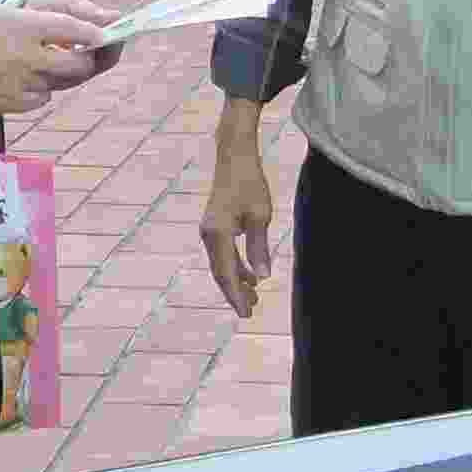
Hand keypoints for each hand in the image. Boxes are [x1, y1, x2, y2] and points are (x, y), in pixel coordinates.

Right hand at [0, 0, 111, 116]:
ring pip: (59, 83)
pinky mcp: (11, 103)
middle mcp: (28, 56)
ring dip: (61, 74)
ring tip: (46, 62)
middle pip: (79, 66)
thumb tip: (82, 29)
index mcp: (27, 26)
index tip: (107, 35)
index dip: (97, 34)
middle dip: (90, 60)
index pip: (76, 31)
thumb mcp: (7, 11)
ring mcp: (21, 83)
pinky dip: (40, 89)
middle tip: (88, 55)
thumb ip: (45, 20)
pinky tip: (23, 77)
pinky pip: (40, 98)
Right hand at [199, 101, 273, 318]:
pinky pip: (222, 252)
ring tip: (254, 295)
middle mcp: (209, 234)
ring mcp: (209, 230)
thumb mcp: (260, 217)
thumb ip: (259, 248)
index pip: (227, 274)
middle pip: (221, 272)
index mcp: (219, 234)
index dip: (236, 296)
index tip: (247, 314)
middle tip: (252, 310)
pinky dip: (235, 265)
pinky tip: (250, 273)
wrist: (234, 157)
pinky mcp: (213, 225)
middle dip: (236, 293)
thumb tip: (262, 278)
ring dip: (237, 280)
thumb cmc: (250, 183)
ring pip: (221, 263)